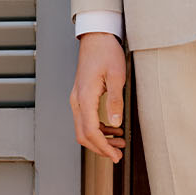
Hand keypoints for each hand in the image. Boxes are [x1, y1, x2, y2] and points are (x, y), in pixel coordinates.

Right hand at [70, 32, 127, 161]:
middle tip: (117, 155)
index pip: (90, 131)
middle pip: (83, 134)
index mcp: (85, 97)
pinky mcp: (81, 96)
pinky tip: (112, 129)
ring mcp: (77, 98)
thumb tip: (115, 123)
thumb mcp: (117, 76)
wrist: (96, 38)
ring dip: (100, 139)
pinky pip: (86, 119)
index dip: (103, 147)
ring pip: (83, 128)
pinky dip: (98, 129)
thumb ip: (115, 101)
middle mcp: (77, 100)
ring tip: (118, 144)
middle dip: (100, 148)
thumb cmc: (106, 53)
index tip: (115, 156)